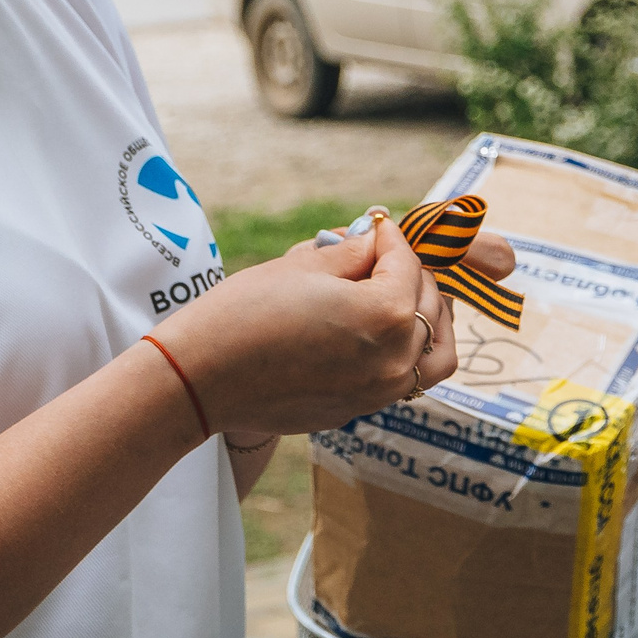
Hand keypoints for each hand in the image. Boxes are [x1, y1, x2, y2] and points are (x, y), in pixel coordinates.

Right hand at [157, 217, 479, 435]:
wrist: (201, 378)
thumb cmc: (244, 313)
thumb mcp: (304, 264)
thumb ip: (354, 251)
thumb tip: (377, 240)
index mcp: (388, 314)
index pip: (408, 263)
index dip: (388, 237)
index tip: (373, 227)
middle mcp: (396, 359)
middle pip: (430, 304)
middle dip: (409, 274)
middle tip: (379, 257)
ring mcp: (380, 392)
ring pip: (436, 353)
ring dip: (428, 320)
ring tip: (402, 298)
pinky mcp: (360, 410)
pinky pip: (405, 379)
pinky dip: (406, 352)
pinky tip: (377, 333)